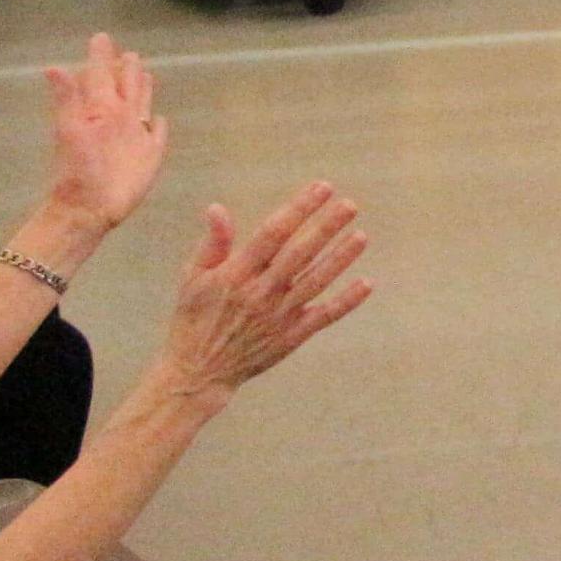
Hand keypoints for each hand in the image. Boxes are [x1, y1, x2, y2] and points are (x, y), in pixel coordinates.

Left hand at [41, 33, 166, 236]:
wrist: (90, 208)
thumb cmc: (79, 169)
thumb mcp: (70, 128)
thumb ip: (66, 97)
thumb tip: (51, 68)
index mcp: (102, 109)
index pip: (102, 76)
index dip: (102, 59)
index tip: (101, 39)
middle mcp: (119, 118)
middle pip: (123, 88)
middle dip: (126, 70)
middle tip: (128, 54)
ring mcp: (135, 136)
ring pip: (141, 105)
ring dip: (143, 89)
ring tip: (145, 73)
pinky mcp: (150, 154)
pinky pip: (158, 133)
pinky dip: (159, 125)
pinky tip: (160, 119)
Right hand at [151, 183, 371, 406]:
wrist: (197, 373)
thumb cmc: (194, 318)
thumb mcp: (193, 279)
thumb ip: (213, 243)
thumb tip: (218, 208)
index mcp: (235, 274)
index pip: (272, 234)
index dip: (299, 209)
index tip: (323, 187)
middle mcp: (259, 293)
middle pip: (298, 254)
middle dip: (325, 228)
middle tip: (350, 205)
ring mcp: (277, 316)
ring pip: (315, 282)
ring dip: (340, 259)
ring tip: (362, 236)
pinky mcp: (290, 337)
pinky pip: (323, 317)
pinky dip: (346, 302)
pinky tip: (367, 283)